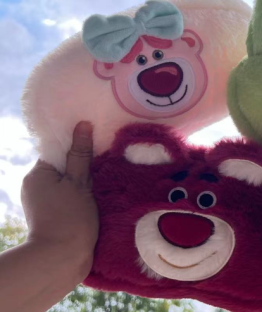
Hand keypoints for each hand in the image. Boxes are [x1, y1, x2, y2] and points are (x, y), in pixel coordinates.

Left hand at [21, 121, 98, 279]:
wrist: (60, 262)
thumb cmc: (70, 218)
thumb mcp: (79, 182)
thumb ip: (80, 154)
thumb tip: (83, 124)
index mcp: (37, 173)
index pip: (57, 149)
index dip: (77, 147)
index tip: (96, 147)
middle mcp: (34, 185)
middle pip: (62, 165)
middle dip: (81, 165)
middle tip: (102, 166)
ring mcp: (41, 202)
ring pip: (66, 181)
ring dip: (83, 181)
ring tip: (101, 184)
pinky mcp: (50, 215)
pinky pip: (66, 196)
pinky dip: (80, 195)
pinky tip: (94, 199)